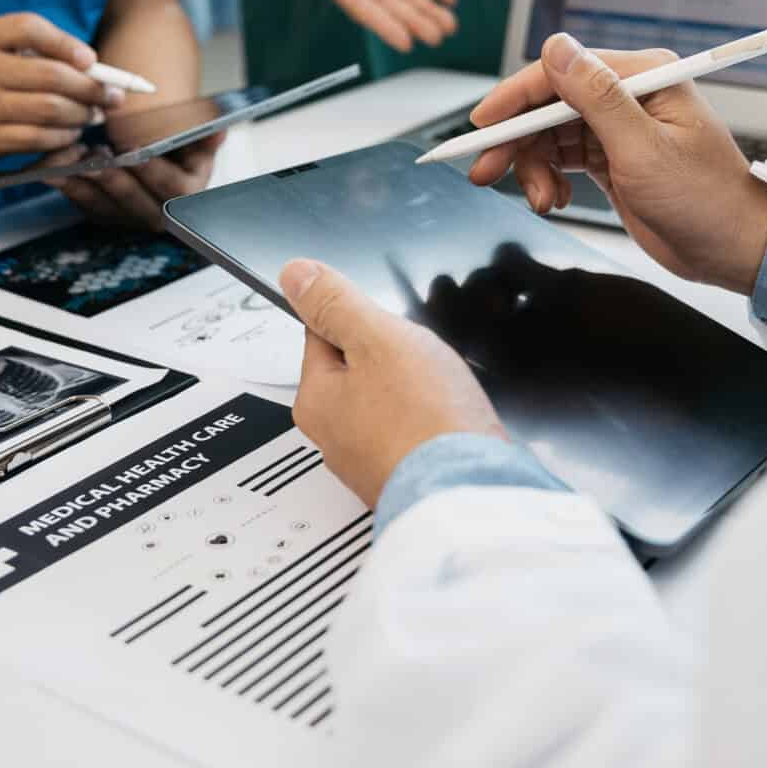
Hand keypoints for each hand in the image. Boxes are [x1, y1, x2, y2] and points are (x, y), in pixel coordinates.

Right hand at [0, 13, 122, 171]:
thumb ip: (26, 51)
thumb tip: (89, 66)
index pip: (29, 28)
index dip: (66, 43)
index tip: (90, 60)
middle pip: (51, 74)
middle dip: (91, 87)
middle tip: (111, 95)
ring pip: (51, 109)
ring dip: (82, 115)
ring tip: (91, 115)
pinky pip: (40, 138)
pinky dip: (64, 137)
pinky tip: (70, 134)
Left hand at [54, 131, 224, 228]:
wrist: (158, 153)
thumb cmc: (177, 143)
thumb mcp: (195, 136)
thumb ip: (205, 133)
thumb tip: (219, 130)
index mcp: (188, 195)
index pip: (173, 189)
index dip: (153, 170)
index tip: (136, 150)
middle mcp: (161, 214)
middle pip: (138, 205)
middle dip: (116, 181)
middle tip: (98, 159)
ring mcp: (131, 218)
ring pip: (107, 208)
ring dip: (87, 185)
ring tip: (72, 160)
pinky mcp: (106, 216)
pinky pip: (85, 206)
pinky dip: (70, 187)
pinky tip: (56, 168)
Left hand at [279, 257, 503, 507]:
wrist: (471, 493)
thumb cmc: (426, 423)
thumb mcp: (378, 339)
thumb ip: (336, 303)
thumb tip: (295, 274)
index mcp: (315, 400)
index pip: (322, 333)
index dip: (361, 319)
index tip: (387, 326)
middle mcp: (333, 436)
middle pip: (359, 368)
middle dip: (392, 356)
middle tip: (419, 362)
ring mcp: (369, 460)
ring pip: (389, 400)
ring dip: (416, 389)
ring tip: (439, 394)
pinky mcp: (403, 475)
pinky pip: (413, 431)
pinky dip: (431, 420)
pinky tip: (449, 421)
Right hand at [466, 34, 766, 294]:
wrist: (732, 249)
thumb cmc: (707, 200)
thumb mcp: (644, 149)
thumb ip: (597, 98)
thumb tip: (558, 50)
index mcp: (643, 77)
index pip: (561, 72)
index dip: (515, 97)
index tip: (483, 124)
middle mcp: (628, 96)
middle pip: (547, 104)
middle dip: (514, 139)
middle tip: (485, 169)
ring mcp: (618, 128)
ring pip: (548, 134)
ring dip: (532, 166)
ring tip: (539, 199)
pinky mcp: (613, 158)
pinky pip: (561, 158)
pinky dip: (547, 179)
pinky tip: (552, 199)